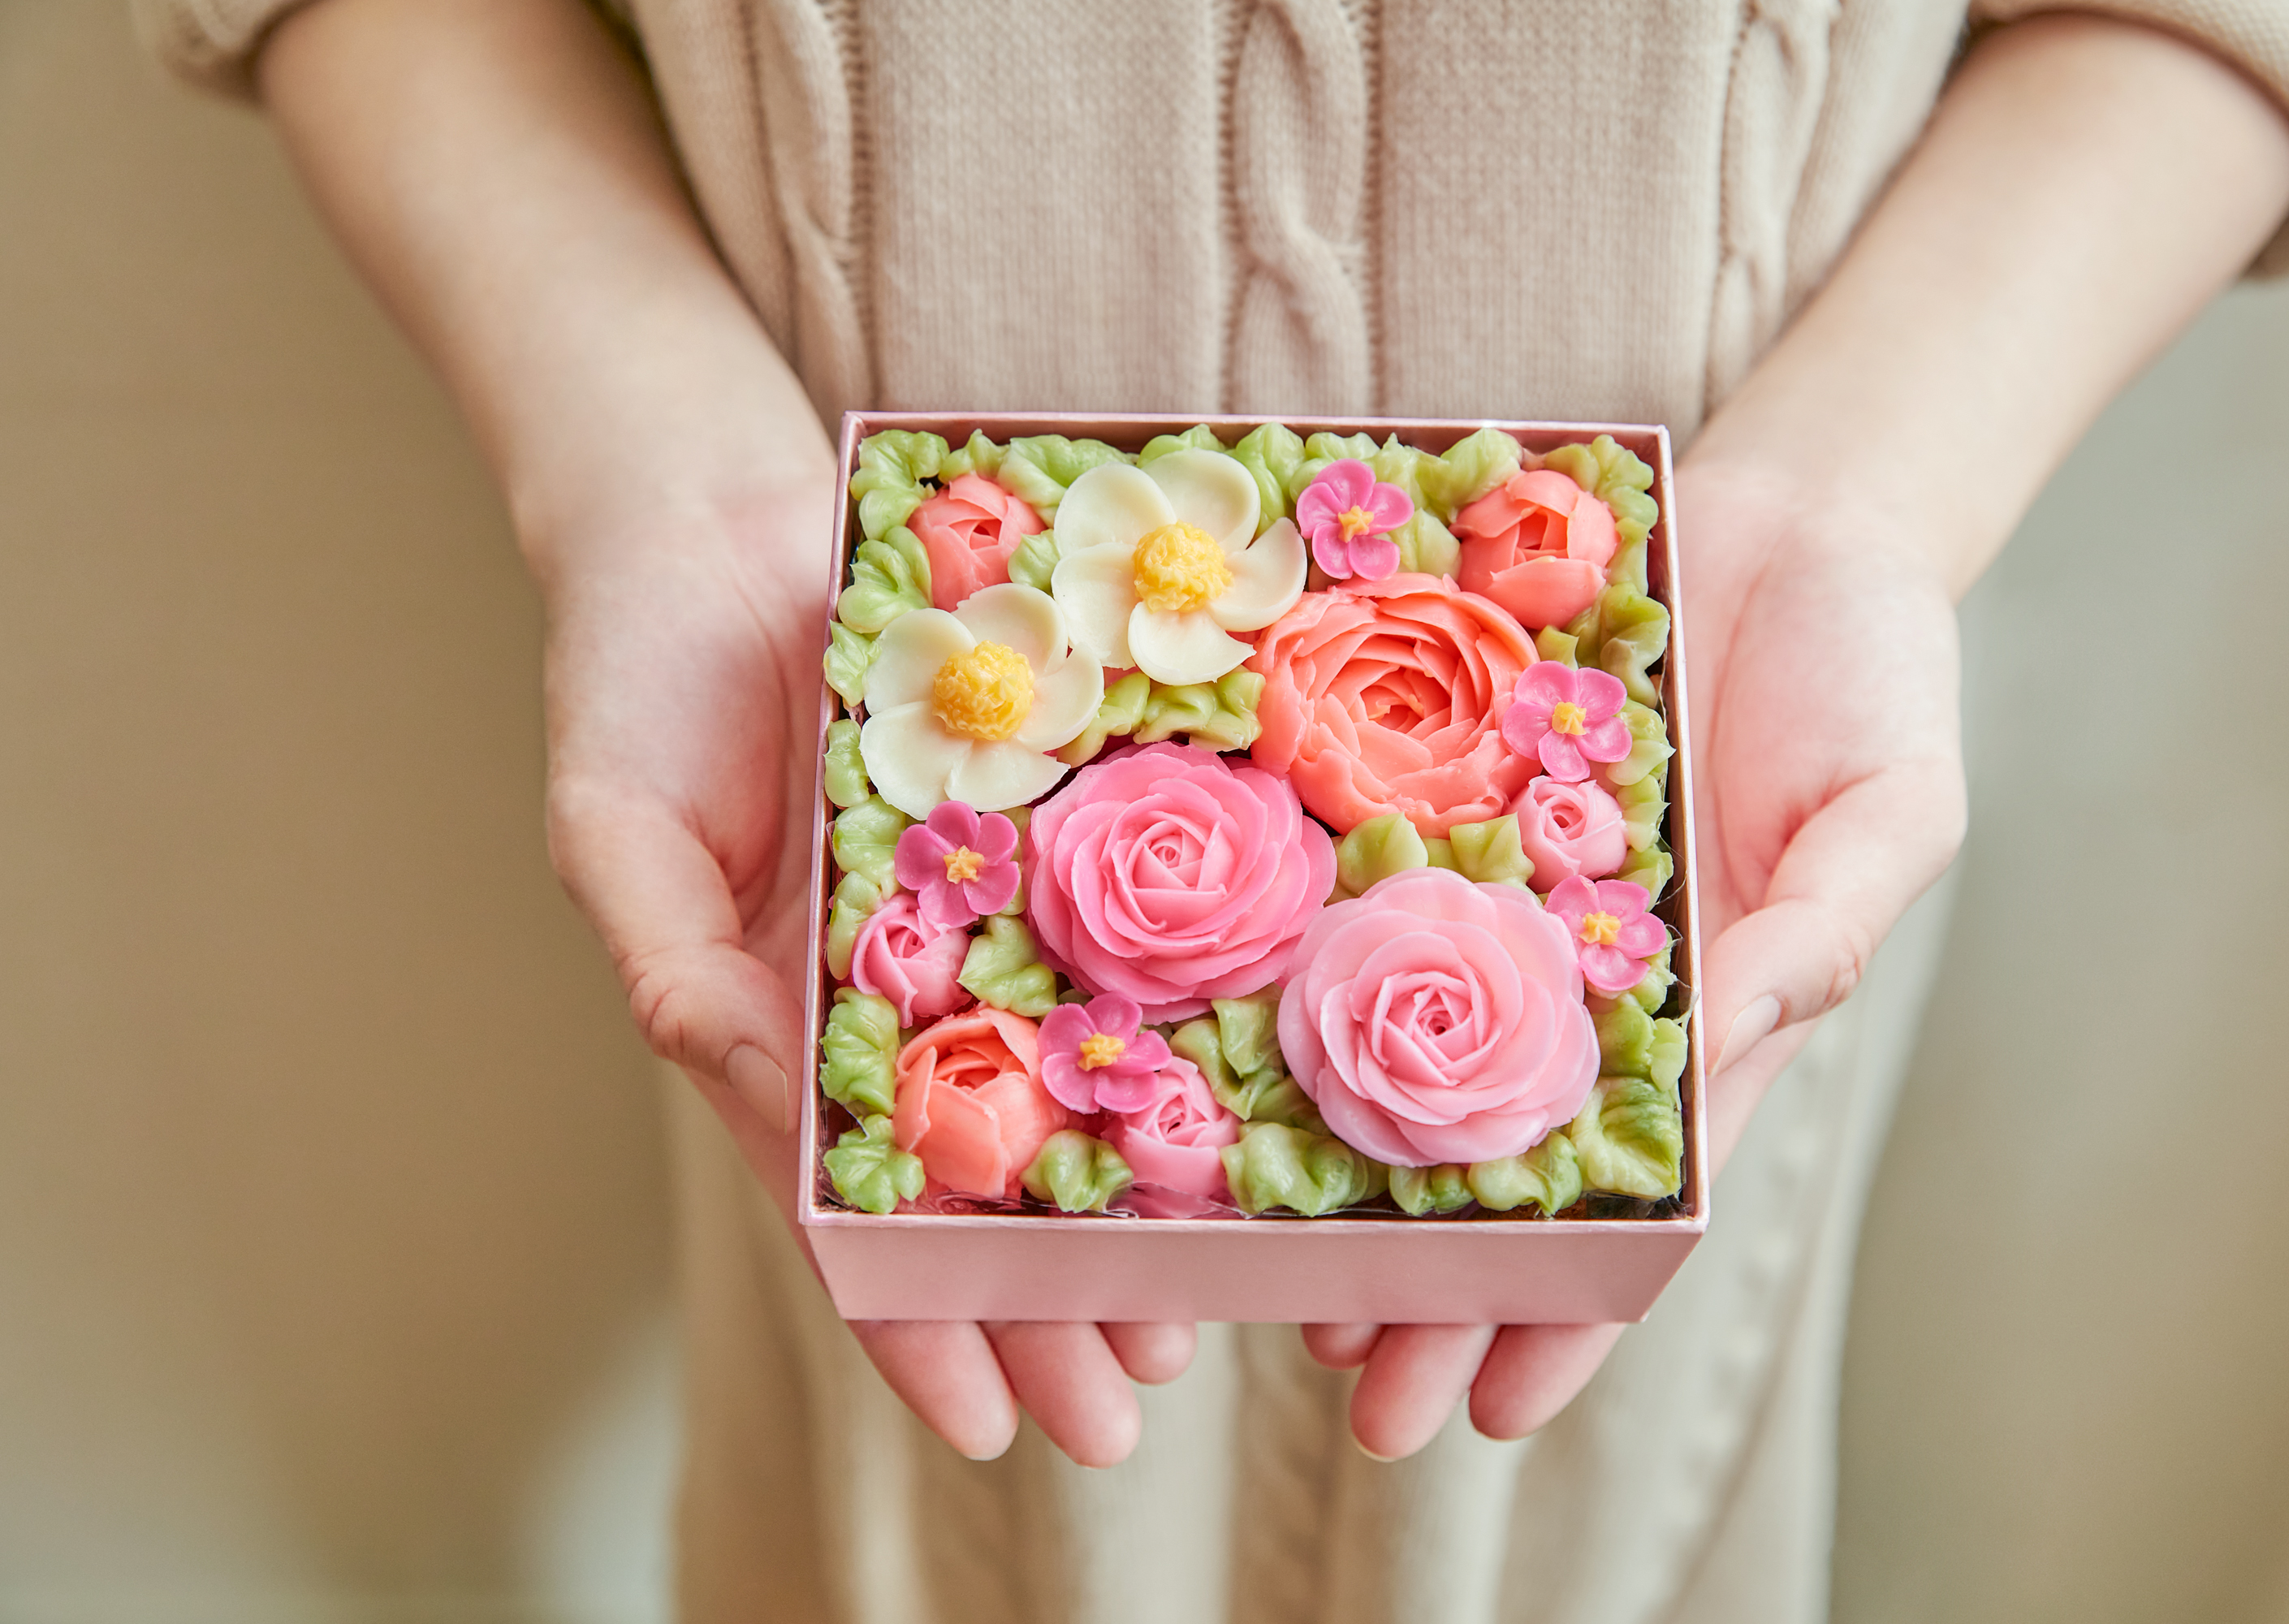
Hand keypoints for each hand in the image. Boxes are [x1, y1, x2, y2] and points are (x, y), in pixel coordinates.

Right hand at [538, 473, 1195, 1466]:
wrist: (717, 499)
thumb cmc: (635, 666)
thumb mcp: (612, 825)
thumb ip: (668, 964)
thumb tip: (738, 1072)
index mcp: (780, 1021)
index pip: (851, 1208)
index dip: (912, 1319)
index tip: (985, 1423)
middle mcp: (896, 987)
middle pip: (988, 1173)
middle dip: (1053, 1292)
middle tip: (1137, 1388)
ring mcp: (981, 906)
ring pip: (1074, 1075)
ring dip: (1133, 1187)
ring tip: (1206, 1287)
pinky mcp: (1053, 812)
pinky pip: (1124, 921)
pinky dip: (1179, 1003)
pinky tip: (1245, 1074)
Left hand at [1299, 453, 1966, 1459]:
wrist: (1796, 503)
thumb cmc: (1873, 673)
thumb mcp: (1892, 813)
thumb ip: (1820, 933)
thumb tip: (1729, 1046)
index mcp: (1703, 1013)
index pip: (1630, 1200)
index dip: (1566, 1308)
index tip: (1486, 1407)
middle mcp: (1580, 973)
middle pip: (1487, 1156)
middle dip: (1423, 1279)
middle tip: (1343, 1382)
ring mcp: (1498, 886)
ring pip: (1396, 1046)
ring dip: (1335, 1159)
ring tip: (1261, 1264)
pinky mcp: (1438, 788)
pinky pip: (1358, 882)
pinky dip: (1301, 960)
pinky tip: (1223, 1031)